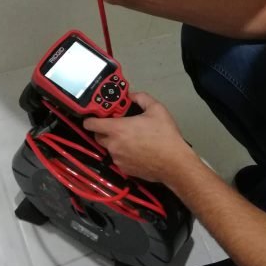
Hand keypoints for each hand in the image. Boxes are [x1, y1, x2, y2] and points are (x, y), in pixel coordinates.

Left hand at [83, 92, 197, 186]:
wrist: (174, 163)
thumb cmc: (165, 136)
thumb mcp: (156, 109)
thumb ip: (141, 98)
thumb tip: (132, 96)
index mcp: (117, 129)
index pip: (90, 124)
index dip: (91, 118)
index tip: (97, 116)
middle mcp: (113, 145)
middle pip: (98, 136)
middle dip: (105, 130)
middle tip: (119, 125)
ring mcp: (117, 158)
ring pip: (109, 148)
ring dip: (116, 142)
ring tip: (133, 138)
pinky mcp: (124, 169)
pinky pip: (118, 158)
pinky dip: (124, 154)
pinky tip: (138, 150)